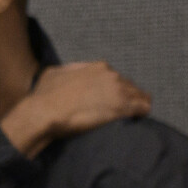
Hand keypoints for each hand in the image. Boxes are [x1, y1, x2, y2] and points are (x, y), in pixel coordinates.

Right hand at [0, 61, 151, 158]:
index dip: (112, 90)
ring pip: (140, 96)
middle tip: (117, 111)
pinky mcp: (123, 107)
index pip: (115, 78)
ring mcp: (118, 91)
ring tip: (131, 117)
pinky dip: (141, 113)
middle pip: (129, 86)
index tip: (108, 100)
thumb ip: (67, 72)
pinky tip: (137, 120)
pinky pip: (143, 108)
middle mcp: (111, 76)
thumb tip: (66, 74)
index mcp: (98, 68)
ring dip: (136, 105)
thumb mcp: (53, 74)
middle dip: (125, 97)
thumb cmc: (44, 96)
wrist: (44, 112)